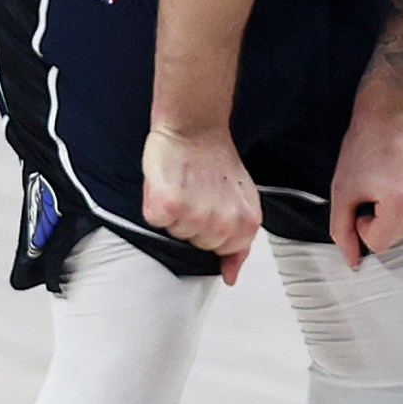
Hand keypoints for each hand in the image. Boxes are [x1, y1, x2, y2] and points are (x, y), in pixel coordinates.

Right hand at [141, 124, 259, 284]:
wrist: (195, 127)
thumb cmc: (216, 161)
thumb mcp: (241, 202)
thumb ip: (239, 243)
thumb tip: (231, 276)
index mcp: (247, 224)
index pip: (222, 251)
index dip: (212, 226)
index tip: (212, 203)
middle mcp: (223, 223)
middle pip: (198, 245)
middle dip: (195, 221)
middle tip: (198, 192)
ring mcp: (196, 216)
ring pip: (177, 234)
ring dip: (176, 213)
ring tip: (185, 187)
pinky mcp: (168, 206)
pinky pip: (155, 221)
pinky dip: (155, 203)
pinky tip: (169, 185)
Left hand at [327, 101, 402, 268]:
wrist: (393, 106)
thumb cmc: (365, 144)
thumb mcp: (342, 189)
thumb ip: (342, 231)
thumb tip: (353, 261)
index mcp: (401, 205)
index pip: (379, 243)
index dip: (365, 224)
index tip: (365, 198)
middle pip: (402, 234)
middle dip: (385, 217)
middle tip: (378, 185)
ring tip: (396, 177)